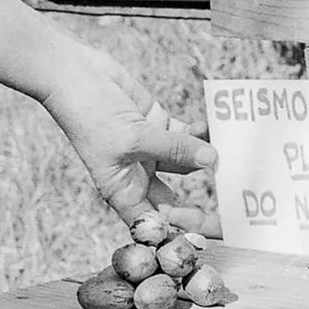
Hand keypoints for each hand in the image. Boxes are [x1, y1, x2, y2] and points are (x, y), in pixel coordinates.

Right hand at [38, 42, 219, 232]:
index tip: (212, 234)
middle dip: (203, 202)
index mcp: (123, 190)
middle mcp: (137, 174)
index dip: (181, 234)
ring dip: (206, 158)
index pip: (155, 224)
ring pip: (186, 162)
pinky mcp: (156, 123)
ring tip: (232, 155)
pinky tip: (213, 127)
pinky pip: (185, 135)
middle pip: (175, 201)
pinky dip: (200, 133)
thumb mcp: (133, 137)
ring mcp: (149, 149)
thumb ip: (175, 148)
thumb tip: (213, 160)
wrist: (73, 74)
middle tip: (235, 203)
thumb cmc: (89, 114)